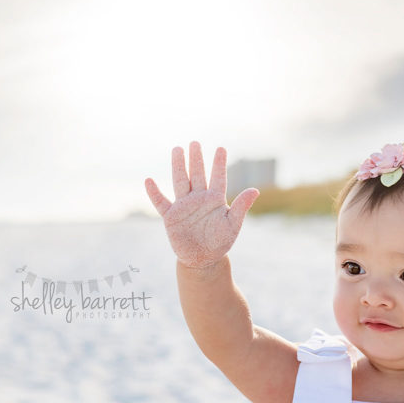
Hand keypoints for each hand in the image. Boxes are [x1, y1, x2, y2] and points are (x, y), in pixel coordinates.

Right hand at [145, 142, 258, 268]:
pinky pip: (161, 203)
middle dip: (196, 159)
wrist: (204, 259)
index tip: (221, 148)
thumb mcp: (233, 224)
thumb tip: (255, 190)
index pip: (218, 177)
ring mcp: (184, 206)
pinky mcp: (171, 217)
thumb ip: (242, 207)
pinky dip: (154, 193)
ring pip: (180, 182)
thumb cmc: (220, 242)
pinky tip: (148, 180)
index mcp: (215, 199)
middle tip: (194, 143)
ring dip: (178, 166)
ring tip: (177, 149)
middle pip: (197, 174)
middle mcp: (199, 199)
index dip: (219, 163)